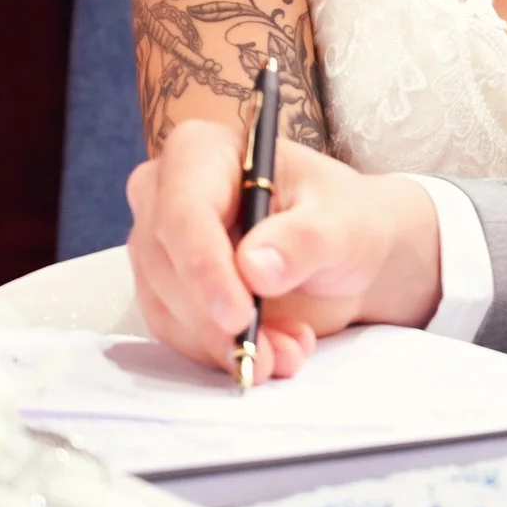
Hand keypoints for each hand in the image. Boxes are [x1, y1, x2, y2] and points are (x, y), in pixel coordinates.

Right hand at [125, 120, 444, 380]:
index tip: (239, 315)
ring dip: (224, 344)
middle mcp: (167, 194)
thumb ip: (303, 240)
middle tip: (270, 354)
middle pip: (165, 265)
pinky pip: (178, 333)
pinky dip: (222, 353)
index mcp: (204, 152)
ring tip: (287, 353)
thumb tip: (254, 267)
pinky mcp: (168, 291)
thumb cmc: (342, 219)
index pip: (184, 212)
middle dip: (216, 320)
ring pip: (166, 308)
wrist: (345, 251)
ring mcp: (162, 245)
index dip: (204, 268)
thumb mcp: (342, 223)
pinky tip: (274, 352)